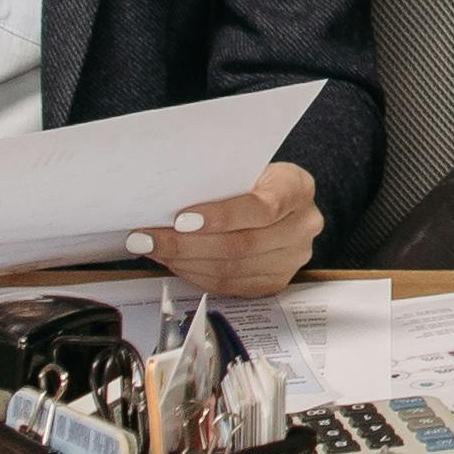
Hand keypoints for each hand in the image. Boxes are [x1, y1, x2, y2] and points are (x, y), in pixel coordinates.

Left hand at [134, 161, 322, 299]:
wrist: (276, 198)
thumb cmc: (253, 180)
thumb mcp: (244, 168)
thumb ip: (218, 183)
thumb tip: (166, 201)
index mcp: (298, 188)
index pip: (262, 207)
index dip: (220, 216)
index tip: (180, 219)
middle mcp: (303, 225)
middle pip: (242, 244)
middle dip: (187, 244)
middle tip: (150, 238)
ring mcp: (292, 258)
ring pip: (231, 269)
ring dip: (185, 262)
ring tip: (155, 250)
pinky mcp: (275, 281)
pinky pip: (230, 285)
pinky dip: (196, 275)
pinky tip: (175, 263)